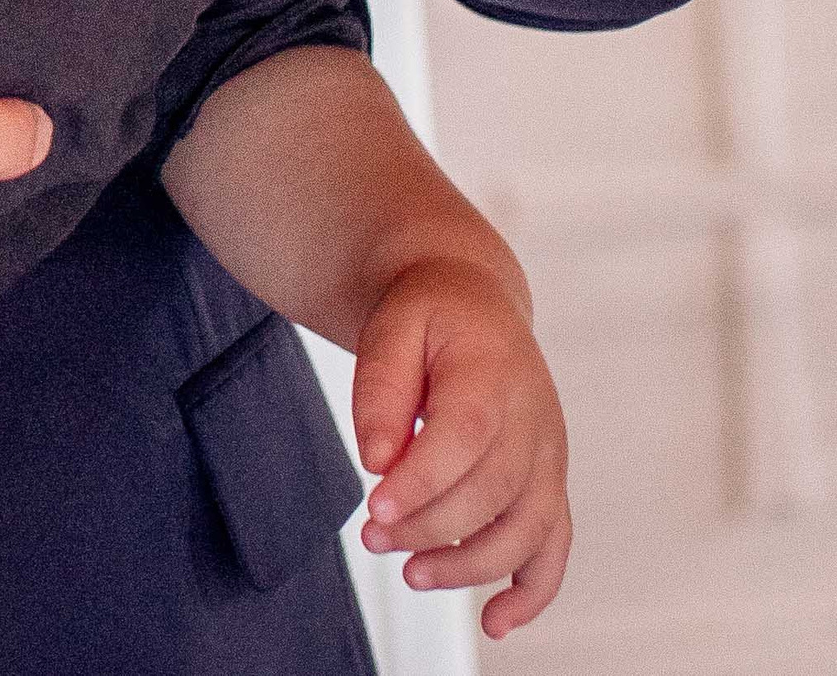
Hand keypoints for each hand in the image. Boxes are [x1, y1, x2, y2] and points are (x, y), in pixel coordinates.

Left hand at [354, 257, 571, 637]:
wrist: (474, 301)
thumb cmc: (428, 314)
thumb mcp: (392, 324)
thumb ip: (381, 386)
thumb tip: (376, 459)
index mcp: (494, 373)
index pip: (463, 439)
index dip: (421, 482)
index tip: (374, 507)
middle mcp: (534, 421)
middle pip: (491, 492)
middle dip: (429, 527)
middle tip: (371, 538)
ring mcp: (549, 457)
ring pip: (525, 530)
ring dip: (469, 565)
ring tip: (410, 575)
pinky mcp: (549, 484)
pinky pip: (553, 547)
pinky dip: (531, 592)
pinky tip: (494, 623)